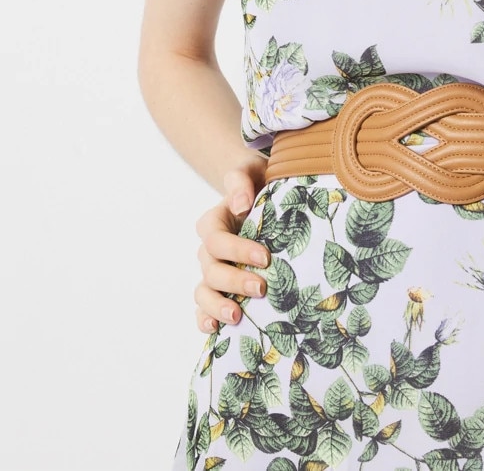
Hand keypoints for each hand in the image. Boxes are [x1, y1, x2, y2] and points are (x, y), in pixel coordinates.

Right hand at [193, 165, 269, 332]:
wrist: (261, 194)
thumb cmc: (257, 181)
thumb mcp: (251, 171)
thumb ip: (241, 181)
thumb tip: (241, 205)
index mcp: (213, 222)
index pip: (217, 240)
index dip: (237, 251)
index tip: (265, 256)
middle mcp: (208, 249)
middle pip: (211, 270)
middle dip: (234, 281)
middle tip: (261, 287)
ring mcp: (211, 270)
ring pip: (203, 292)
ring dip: (217, 306)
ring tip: (237, 316)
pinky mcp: (218, 286)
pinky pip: (203, 307)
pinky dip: (205, 319)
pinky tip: (216, 329)